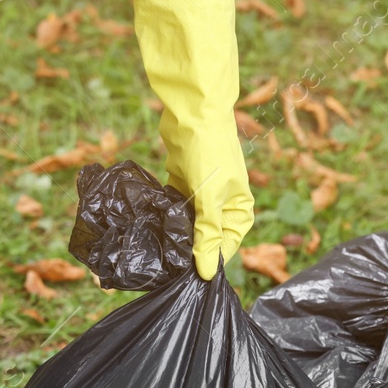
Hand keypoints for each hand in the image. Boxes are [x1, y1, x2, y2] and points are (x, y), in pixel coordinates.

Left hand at [131, 0, 253, 279]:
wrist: (193, 111)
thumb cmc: (209, 152)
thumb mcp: (210, 198)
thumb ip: (206, 235)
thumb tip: (205, 273)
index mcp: (239, 210)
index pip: (223, 248)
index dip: (205, 262)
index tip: (183, 277)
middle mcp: (223, 205)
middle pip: (204, 238)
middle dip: (186, 251)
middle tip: (162, 267)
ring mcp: (202, 195)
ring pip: (186, 224)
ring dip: (172, 235)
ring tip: (153, 251)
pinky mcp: (182, 184)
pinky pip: (172, 209)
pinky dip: (163, 217)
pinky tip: (148, 229)